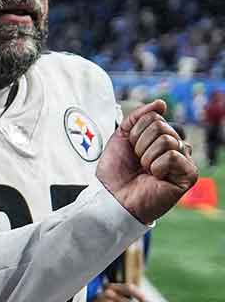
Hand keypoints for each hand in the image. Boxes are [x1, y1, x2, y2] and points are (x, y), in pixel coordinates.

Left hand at [97, 99, 198, 223]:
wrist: (112, 198)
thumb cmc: (116, 172)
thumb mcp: (121, 137)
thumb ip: (139, 117)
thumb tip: (161, 103)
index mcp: (160, 138)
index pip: (154, 117)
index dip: (135, 133)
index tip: (130, 150)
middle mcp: (174, 147)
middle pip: (161, 127)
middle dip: (141, 145)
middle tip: (137, 163)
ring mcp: (183, 161)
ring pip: (168, 140)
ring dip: (147, 157)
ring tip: (145, 171)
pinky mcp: (188, 175)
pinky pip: (174, 156)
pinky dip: (158, 166)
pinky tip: (155, 177)